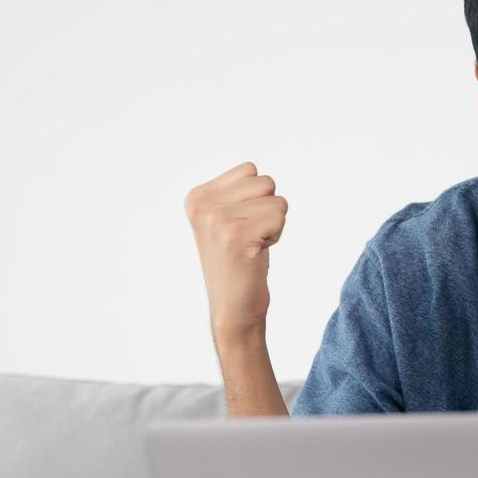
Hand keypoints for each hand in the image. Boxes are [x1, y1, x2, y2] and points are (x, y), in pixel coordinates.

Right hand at [183, 162, 288, 337]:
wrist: (233, 308)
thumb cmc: (238, 262)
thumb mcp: (226, 219)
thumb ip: (235, 192)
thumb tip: (254, 170)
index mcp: (197, 196)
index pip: (250, 170)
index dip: (256, 199)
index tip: (240, 226)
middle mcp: (203, 205)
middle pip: (265, 182)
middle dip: (266, 210)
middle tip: (249, 238)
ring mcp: (218, 220)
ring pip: (276, 200)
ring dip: (273, 224)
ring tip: (252, 245)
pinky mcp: (237, 236)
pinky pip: (280, 216)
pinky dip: (276, 236)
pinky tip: (257, 253)